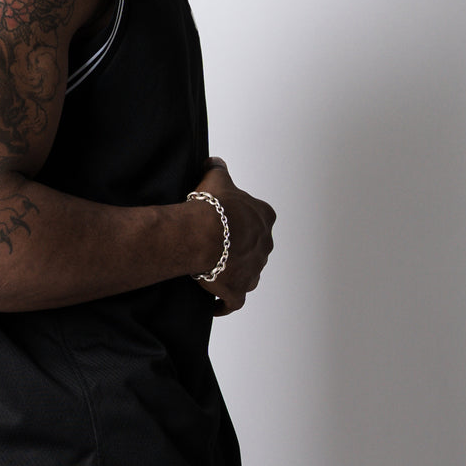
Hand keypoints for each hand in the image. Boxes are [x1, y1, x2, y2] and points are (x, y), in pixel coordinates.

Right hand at [192, 157, 274, 314]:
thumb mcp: (216, 178)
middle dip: (240, 248)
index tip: (228, 221)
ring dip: (236, 274)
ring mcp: (253, 270)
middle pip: (255, 247)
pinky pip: (234, 301)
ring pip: (248, 274)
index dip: (243, 220)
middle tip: (218, 245)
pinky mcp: (238, 290)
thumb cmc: (212, 207)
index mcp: (263, 218)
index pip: (259, 218)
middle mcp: (264, 245)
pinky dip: (225, 303)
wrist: (202, 233)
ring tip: (215, 271)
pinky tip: (216, 303)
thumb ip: (218, 168)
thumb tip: (215, 162)